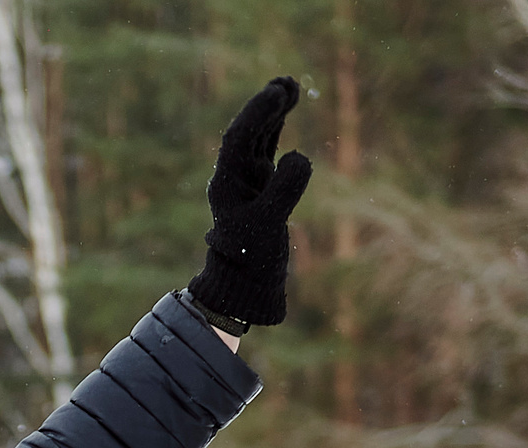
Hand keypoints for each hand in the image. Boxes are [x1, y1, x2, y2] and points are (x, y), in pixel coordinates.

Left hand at [185, 77, 313, 328]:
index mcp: (227, 184)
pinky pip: (268, 150)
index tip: (277, 92)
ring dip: (273, 112)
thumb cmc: (252, 259)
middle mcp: (233, 178)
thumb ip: (284, 191)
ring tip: (290, 86)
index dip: (257, 113)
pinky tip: (288, 111)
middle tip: (285, 82)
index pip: (238, 138)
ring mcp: (246, 181)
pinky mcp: (260, 187)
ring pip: (258, 137)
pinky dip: (278, 129)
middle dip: (265, 106)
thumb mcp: (268, 225)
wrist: (246, 285)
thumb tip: (300, 155)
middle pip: (247, 131)